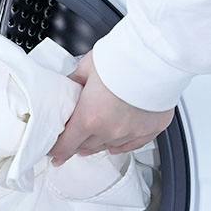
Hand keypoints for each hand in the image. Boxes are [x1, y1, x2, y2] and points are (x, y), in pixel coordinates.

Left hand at [49, 53, 173, 164]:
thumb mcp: (86, 67)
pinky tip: (116, 143)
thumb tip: (69, 86)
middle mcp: (109, 130)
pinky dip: (122, 144)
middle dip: (77, 145)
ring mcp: (131, 132)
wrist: (155, 56)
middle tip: (73, 141)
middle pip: (87, 147)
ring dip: (99, 143)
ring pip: (108, 146)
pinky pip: (132, 145)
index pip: (67, 144)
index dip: (58, 151)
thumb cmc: (123, 58)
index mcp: (89, 117)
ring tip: (95, 137)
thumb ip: (75, 82)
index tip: (55, 154)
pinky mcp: (150, 129)